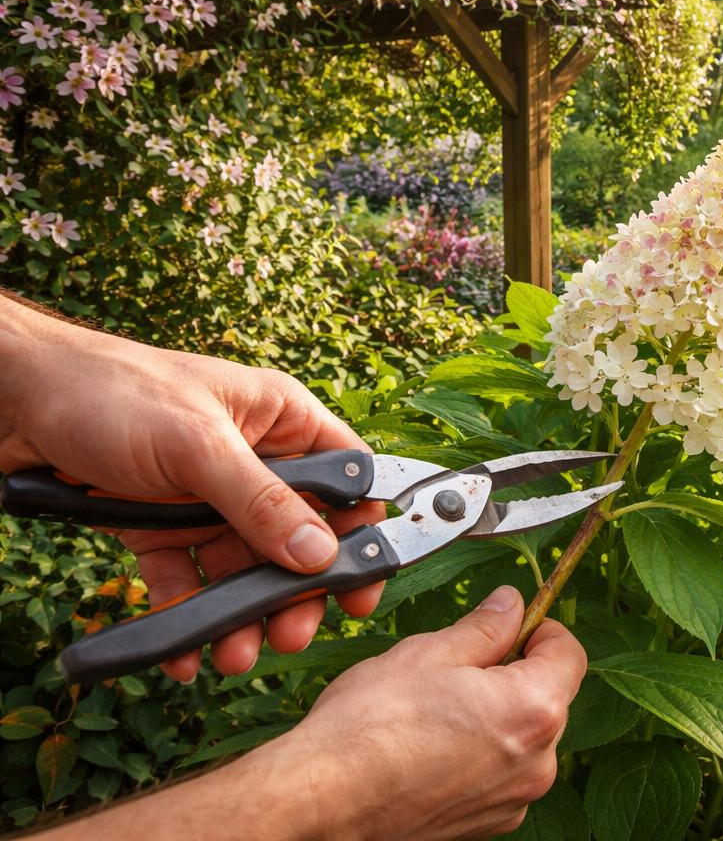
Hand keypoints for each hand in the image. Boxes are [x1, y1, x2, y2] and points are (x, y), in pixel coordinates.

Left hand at [0, 298, 383, 678]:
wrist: (11, 400)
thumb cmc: (109, 391)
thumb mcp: (196, 446)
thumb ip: (261, 502)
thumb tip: (321, 555)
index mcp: (281, 421)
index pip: (347, 479)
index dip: (361, 531)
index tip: (364, 586)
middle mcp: (253, 461)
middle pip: (298, 537)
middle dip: (295, 592)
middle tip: (291, 633)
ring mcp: (206, 498)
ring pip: (243, 569)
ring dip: (241, 617)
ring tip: (233, 655)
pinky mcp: (159, 528)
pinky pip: (186, 581)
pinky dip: (185, 620)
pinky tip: (181, 653)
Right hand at [274, 587, 584, 838]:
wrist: (321, 802)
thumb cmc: (369, 727)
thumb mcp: (429, 652)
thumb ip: (486, 627)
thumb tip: (512, 605)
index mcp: (534, 709)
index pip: (569, 654)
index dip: (542, 630)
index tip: (514, 623)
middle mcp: (537, 763)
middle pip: (548, 698)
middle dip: (514, 674)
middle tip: (459, 665)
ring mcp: (513, 801)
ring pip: (522, 739)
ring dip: (495, 716)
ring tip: (435, 710)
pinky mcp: (486, 826)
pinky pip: (499, 775)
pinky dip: (478, 755)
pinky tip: (430, 747)